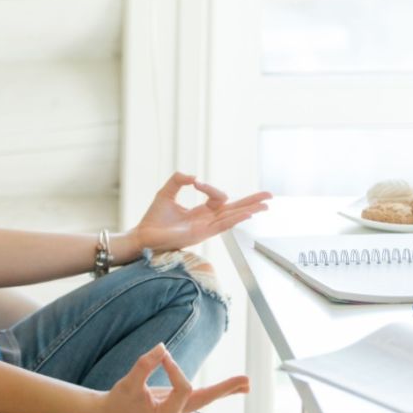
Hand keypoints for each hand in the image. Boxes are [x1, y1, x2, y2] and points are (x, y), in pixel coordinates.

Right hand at [99, 343, 248, 412]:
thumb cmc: (119, 400)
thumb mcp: (128, 382)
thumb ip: (144, 365)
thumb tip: (163, 347)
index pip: (183, 387)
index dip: (175, 368)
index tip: (162, 355)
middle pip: (206, 400)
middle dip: (225, 389)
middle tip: (247, 381)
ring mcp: (178, 409)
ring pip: (206, 398)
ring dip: (226, 389)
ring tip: (246, 384)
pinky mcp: (177, 402)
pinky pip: (200, 396)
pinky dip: (216, 391)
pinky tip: (232, 388)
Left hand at [133, 172, 271, 252]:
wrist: (142, 236)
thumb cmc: (153, 218)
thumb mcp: (167, 192)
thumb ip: (179, 180)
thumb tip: (194, 176)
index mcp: (201, 212)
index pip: (218, 198)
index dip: (210, 187)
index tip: (195, 183)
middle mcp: (207, 221)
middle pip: (235, 210)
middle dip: (252, 202)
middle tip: (270, 196)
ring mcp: (205, 229)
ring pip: (232, 218)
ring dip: (249, 210)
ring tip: (265, 205)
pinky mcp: (200, 235)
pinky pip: (222, 226)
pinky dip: (235, 219)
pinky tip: (247, 214)